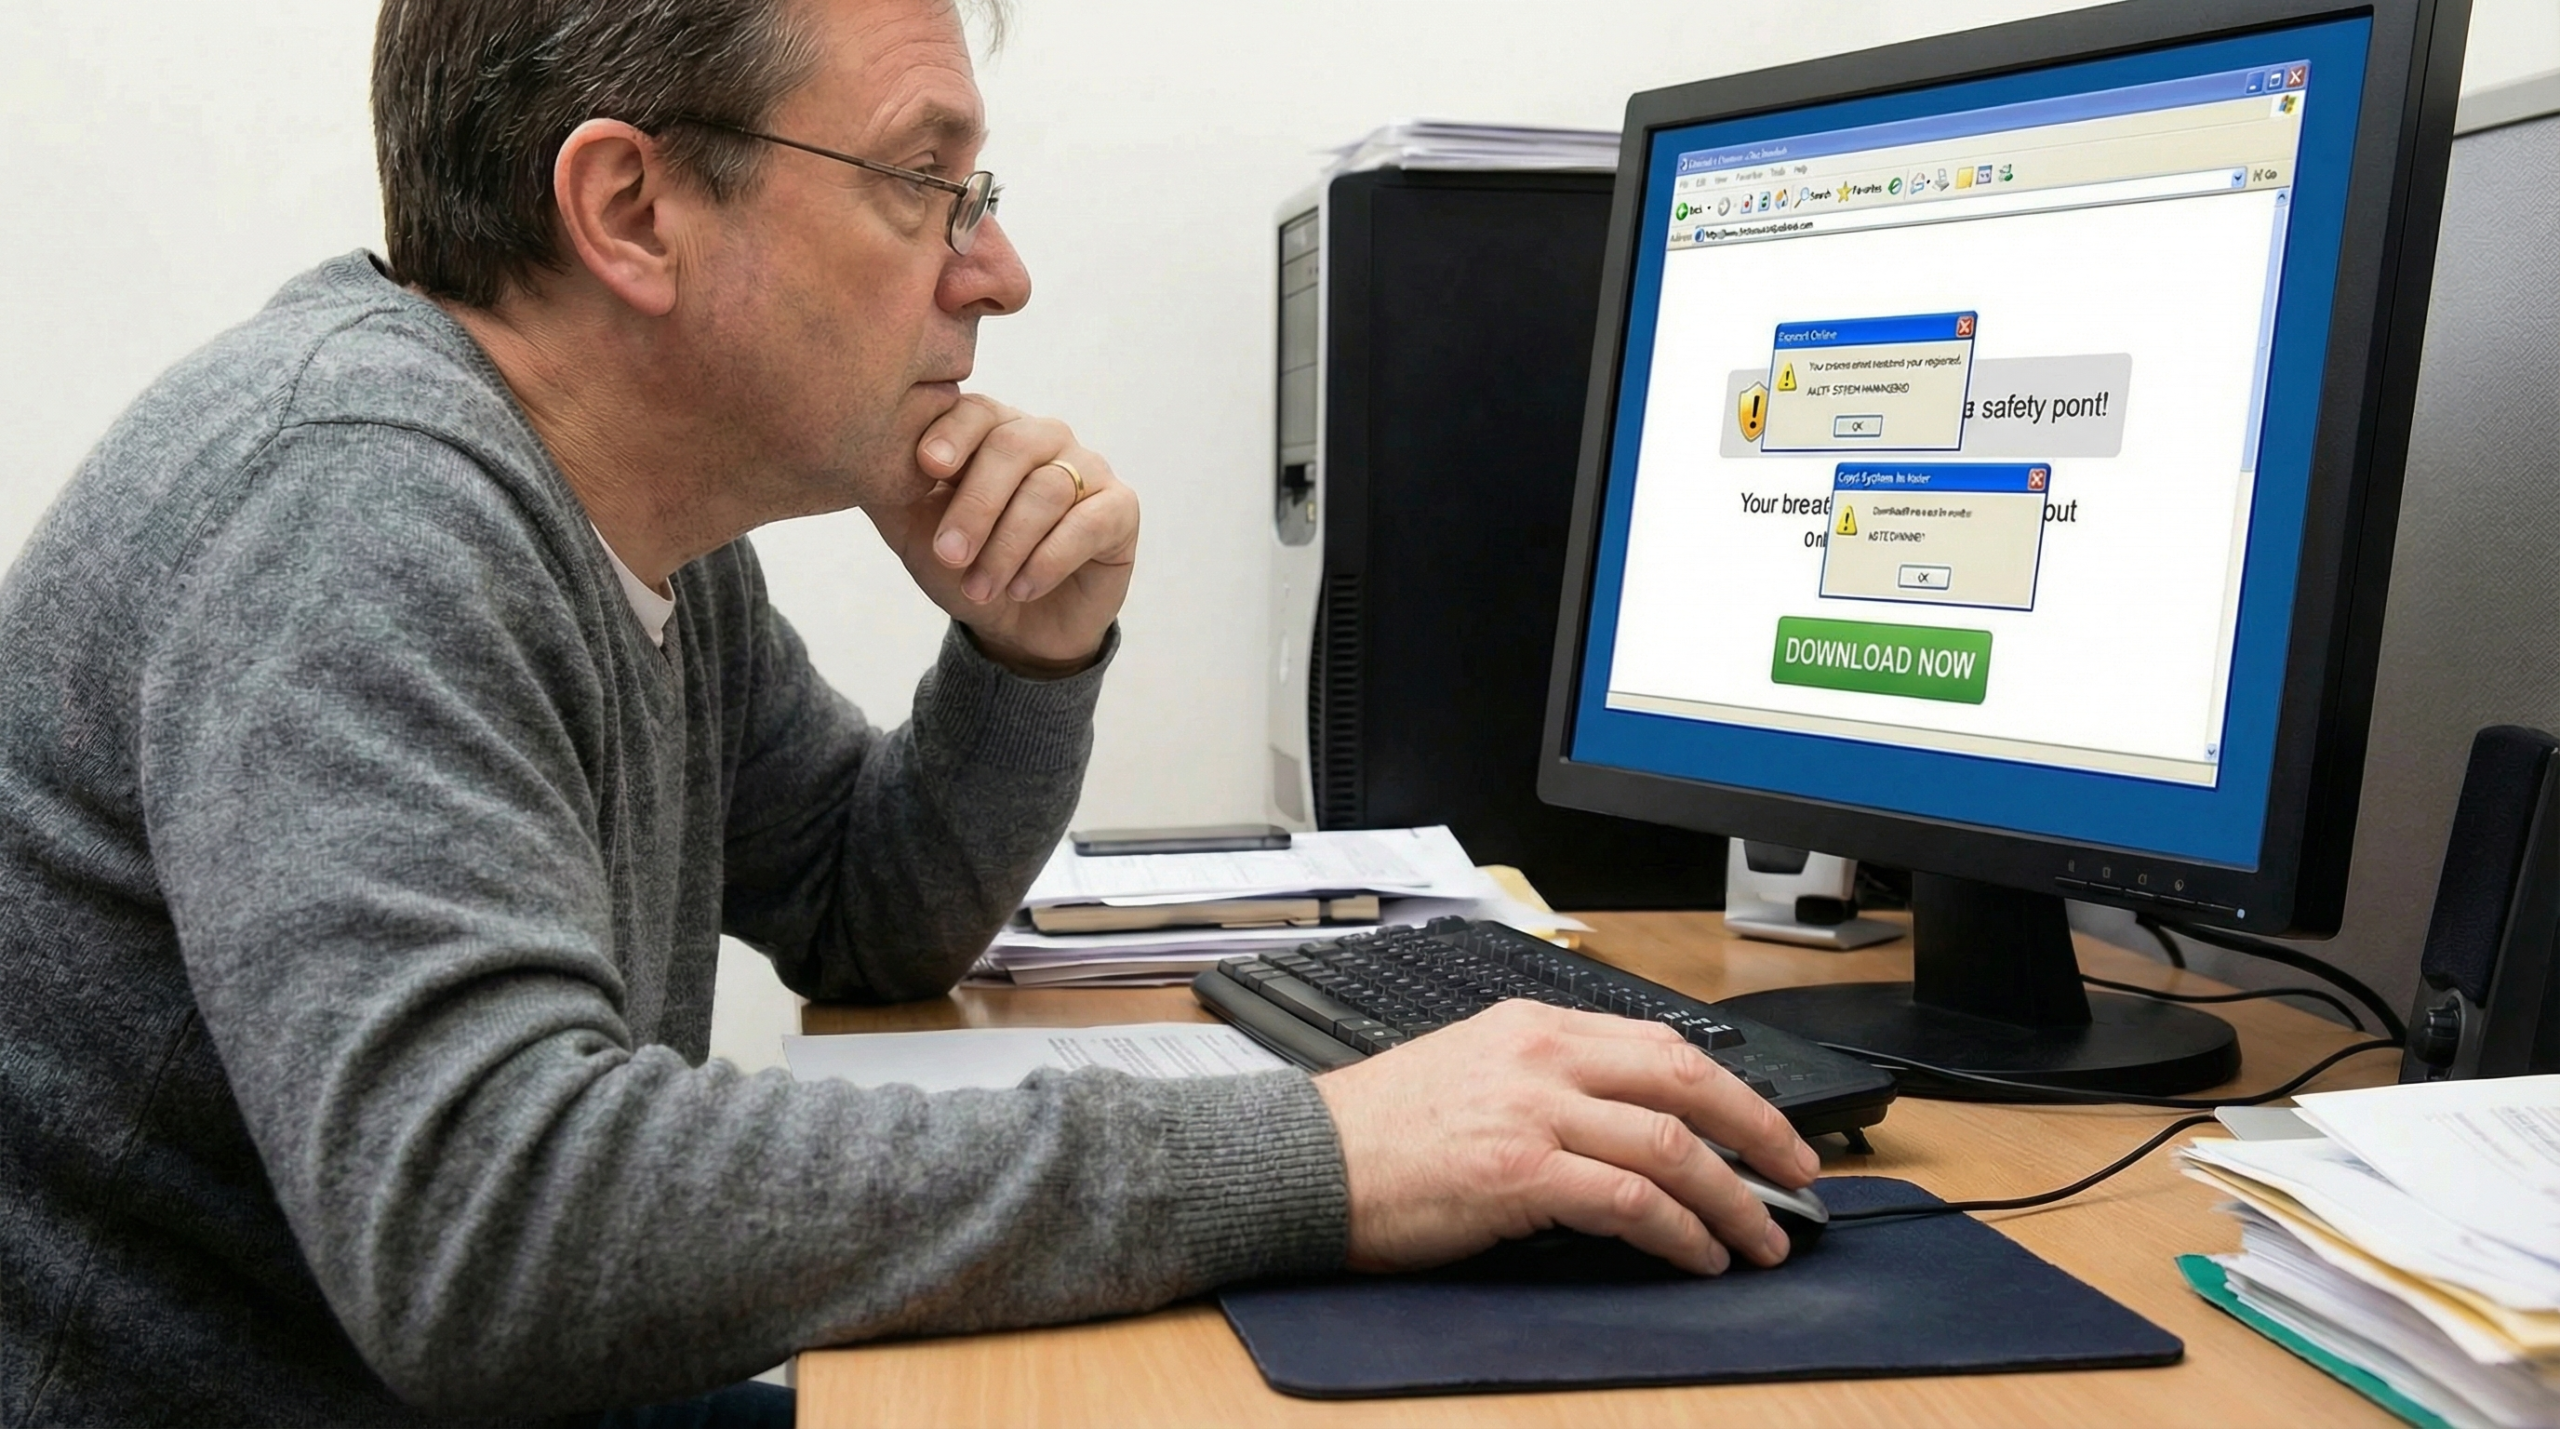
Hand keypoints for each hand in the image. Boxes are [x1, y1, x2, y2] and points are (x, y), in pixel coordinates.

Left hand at [866, 395, 1137, 675]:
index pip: (976, 411)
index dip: (953, 433)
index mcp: (993, 430)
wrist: (1018, 628)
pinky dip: (1050, 558)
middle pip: (1012, 447)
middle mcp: (1044, 439)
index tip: (929, 466)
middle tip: (949, 555)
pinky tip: (1022, 588)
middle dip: (975, 505)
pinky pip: (1089, 521)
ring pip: (1047, 489)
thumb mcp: (912, 530)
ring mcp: (1087, 469)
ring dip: (1007, 545)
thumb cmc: (966, 567)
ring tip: (981, 588)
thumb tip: (840, 451)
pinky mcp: (1120, 510)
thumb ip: (884, 488)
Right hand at [1312, 1000, 1819, 1274]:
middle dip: (1757, 1129)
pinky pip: (1629, 1200)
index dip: (1728, 1088)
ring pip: (1670, 1143)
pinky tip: (1697, 1256)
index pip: (1657, 1042)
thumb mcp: (1469, 1070)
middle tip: (1798, 1174)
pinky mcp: (1519, 1172)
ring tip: (1757, 1238)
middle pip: (1684, 1078)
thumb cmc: (1377, 1133)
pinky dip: (1678, 1232)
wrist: (1306, 1163)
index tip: (1763, 1126)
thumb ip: (1545, 1081)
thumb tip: (1626, 1126)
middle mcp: (1539, 1056)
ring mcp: (1531, 1111)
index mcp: (1530, 1025)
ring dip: (1731, 1197)